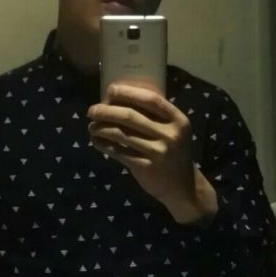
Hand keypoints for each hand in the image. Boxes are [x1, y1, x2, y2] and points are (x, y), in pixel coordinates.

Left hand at [87, 83, 216, 224]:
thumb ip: (156, 117)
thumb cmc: (173, 151)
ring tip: (91, 126)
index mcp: (177, 120)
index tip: (110, 90)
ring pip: (121, 135)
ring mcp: (158, 152)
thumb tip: (120, 99)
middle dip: (106, 111)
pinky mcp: (145, 167)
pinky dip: (104, 145)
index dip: (129, 93)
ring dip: (101, 128)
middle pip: (130, 117)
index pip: (151, 100)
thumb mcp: (173, 131)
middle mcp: (169, 134)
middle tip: (92, 110)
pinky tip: (96, 141)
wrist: (183, 186)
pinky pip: (118, 152)